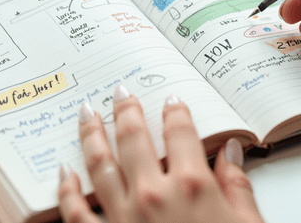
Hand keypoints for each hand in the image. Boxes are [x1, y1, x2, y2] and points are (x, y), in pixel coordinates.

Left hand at [58, 86, 263, 222]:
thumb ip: (238, 186)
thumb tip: (232, 152)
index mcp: (191, 186)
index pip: (181, 132)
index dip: (176, 111)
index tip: (172, 99)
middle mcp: (152, 194)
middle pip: (134, 138)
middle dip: (126, 109)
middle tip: (120, 91)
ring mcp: (123, 218)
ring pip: (99, 164)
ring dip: (90, 134)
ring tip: (85, 111)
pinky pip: (76, 211)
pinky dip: (67, 188)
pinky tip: (63, 170)